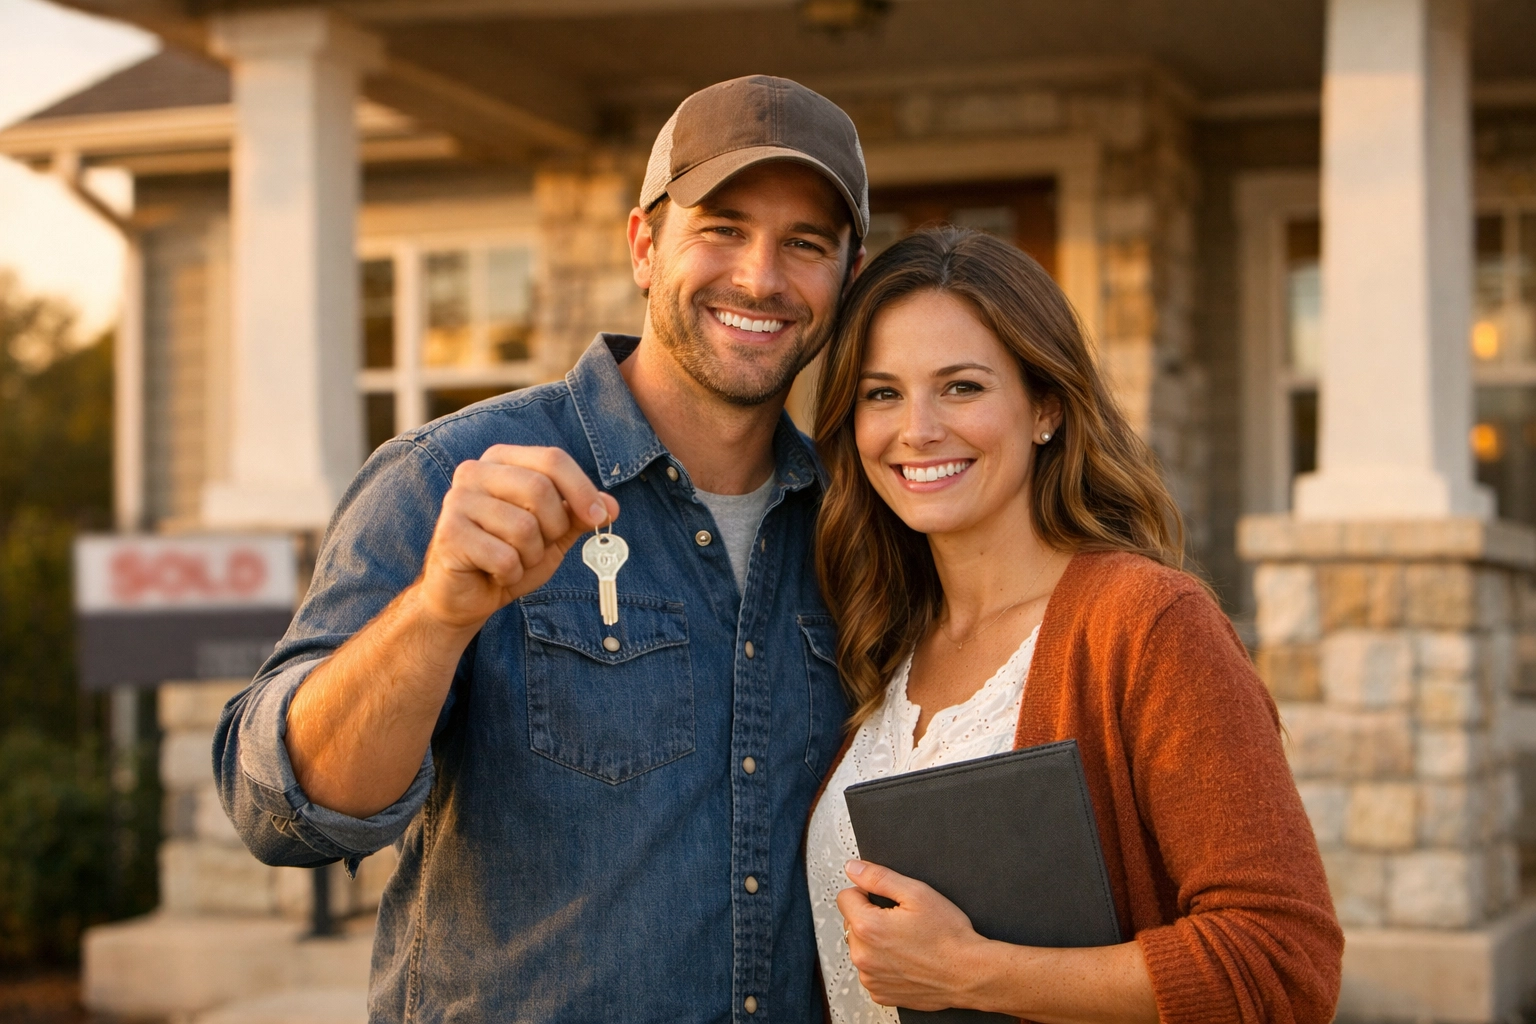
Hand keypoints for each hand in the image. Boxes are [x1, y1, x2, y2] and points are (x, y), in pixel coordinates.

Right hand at [420, 445, 618, 630]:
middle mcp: (474, 472)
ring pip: (524, 527)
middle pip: (540, 489)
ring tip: (514, 560)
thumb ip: (578, 515)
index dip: (582, 489)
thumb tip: (612, 505)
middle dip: (553, 528)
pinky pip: (504, 557)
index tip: (600, 517)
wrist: (464, 595)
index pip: (552, 459)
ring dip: (531, 556)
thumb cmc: (509, 556)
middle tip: (541, 547)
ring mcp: (457, 501)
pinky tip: (496, 573)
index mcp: (501, 460)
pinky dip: (512, 574)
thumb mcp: (552, 533)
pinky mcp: (448, 535)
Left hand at [836, 859, 991, 1011]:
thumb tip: (853, 868)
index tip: (886, 900)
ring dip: (876, 943)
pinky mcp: (880, 993)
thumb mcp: (916, 893)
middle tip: (901, 922)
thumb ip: (878, 877)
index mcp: (867, 927)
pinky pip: (872, 971)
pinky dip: (884, 965)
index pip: (845, 897)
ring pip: (861, 948)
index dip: (866, 892)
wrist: (968, 973)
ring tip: (906, 942)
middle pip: (852, 923)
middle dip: (871, 918)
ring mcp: (870, 977)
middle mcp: (863, 955)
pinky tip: (906, 960)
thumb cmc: (948, 937)